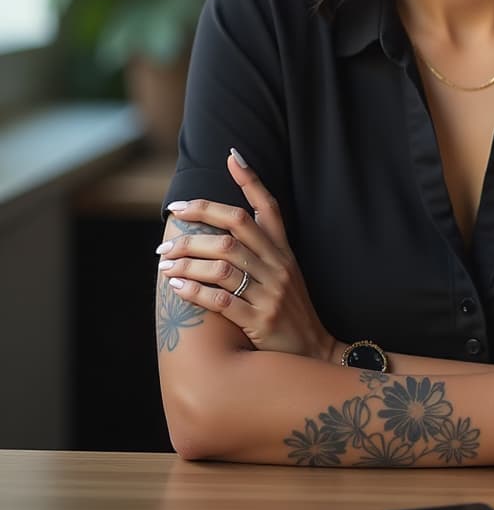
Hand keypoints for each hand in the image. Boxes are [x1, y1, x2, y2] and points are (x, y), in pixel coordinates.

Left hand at [158, 150, 338, 360]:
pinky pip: (221, 300)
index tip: (231, 157)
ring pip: (222, 263)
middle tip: (171, 221)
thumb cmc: (290, 310)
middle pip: (235, 229)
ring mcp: (271, 293)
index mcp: (284, 251)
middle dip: (199, 219)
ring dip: (187, 259)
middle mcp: (278, 266)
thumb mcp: (286, 272)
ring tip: (164, 260)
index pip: (269, 206)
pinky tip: (176, 286)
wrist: (313, 352)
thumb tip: (235, 219)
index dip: (251, 180)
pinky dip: (194, 290)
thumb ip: (264, 247)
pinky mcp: (260, 321)